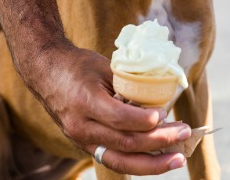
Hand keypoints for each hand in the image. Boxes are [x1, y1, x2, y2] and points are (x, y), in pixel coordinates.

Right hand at [22, 45, 190, 174]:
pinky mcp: (84, 145)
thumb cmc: (77, 65)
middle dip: (159, 142)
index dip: (144, 121)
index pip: (119, 118)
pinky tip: (158, 160)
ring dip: (152, 163)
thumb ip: (127, 87)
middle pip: (124, 144)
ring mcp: (81, 140)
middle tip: (185, 133)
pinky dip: (138, 162)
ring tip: (178, 159)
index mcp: (85, 101)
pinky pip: (113, 159)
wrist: (45, 72)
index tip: (165, 115)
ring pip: (120, 161)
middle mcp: (81, 126)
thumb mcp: (104, 68)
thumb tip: (157, 103)